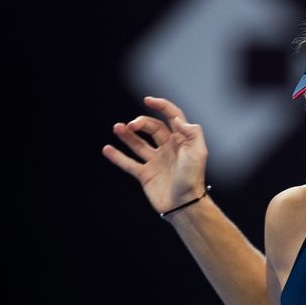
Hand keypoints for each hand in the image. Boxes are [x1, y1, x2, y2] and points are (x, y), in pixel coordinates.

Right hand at [102, 96, 207, 215]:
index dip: (161, 106)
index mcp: (181, 140)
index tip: (147, 100)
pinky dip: (117, 157)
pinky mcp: (145, 175)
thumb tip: (177, 119)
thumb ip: (191, 134)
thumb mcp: (198, 153)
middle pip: (152, 128)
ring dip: (127, 135)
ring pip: (138, 143)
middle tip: (131, 125)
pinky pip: (129, 163)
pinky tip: (107, 149)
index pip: (171, 116)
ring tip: (117, 128)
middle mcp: (168, 148)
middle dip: (141, 123)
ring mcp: (156, 161)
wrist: (184, 205)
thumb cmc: (193, 179)